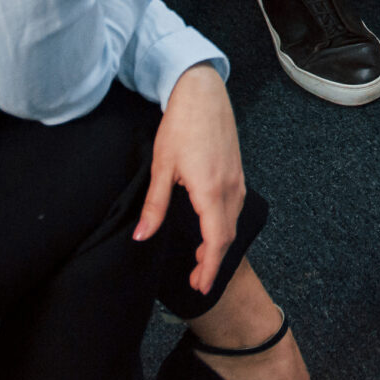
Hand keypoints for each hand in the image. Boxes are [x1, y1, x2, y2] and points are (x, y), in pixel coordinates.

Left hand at [136, 63, 244, 296]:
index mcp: (211, 190)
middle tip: (197, 279)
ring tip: (202, 258)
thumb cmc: (181, 125)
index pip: (216, 240)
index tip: (201, 286)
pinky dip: (224, 224)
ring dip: (219, 243)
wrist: (202, 93)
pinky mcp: (236, 170)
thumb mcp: (161, 166)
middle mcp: (230, 187)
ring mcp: (237, 178)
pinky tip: (212, 226)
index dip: (210, 267)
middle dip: (213, 261)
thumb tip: (142, 237)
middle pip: (227, 235)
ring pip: (233, 221)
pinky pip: (235, 206)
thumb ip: (155, 205)